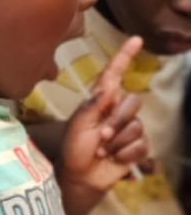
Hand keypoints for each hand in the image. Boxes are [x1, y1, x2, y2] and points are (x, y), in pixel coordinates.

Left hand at [61, 36, 152, 196]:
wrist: (80, 176)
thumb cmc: (74, 148)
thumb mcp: (77, 125)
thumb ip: (92, 105)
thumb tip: (107, 86)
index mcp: (100, 100)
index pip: (114, 74)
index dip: (125, 56)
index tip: (136, 39)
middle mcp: (116, 110)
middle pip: (132, 102)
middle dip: (116, 121)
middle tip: (99, 137)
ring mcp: (128, 128)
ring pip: (136, 126)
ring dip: (116, 141)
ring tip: (102, 149)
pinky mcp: (136, 146)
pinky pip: (141, 145)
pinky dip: (124, 154)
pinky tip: (113, 158)